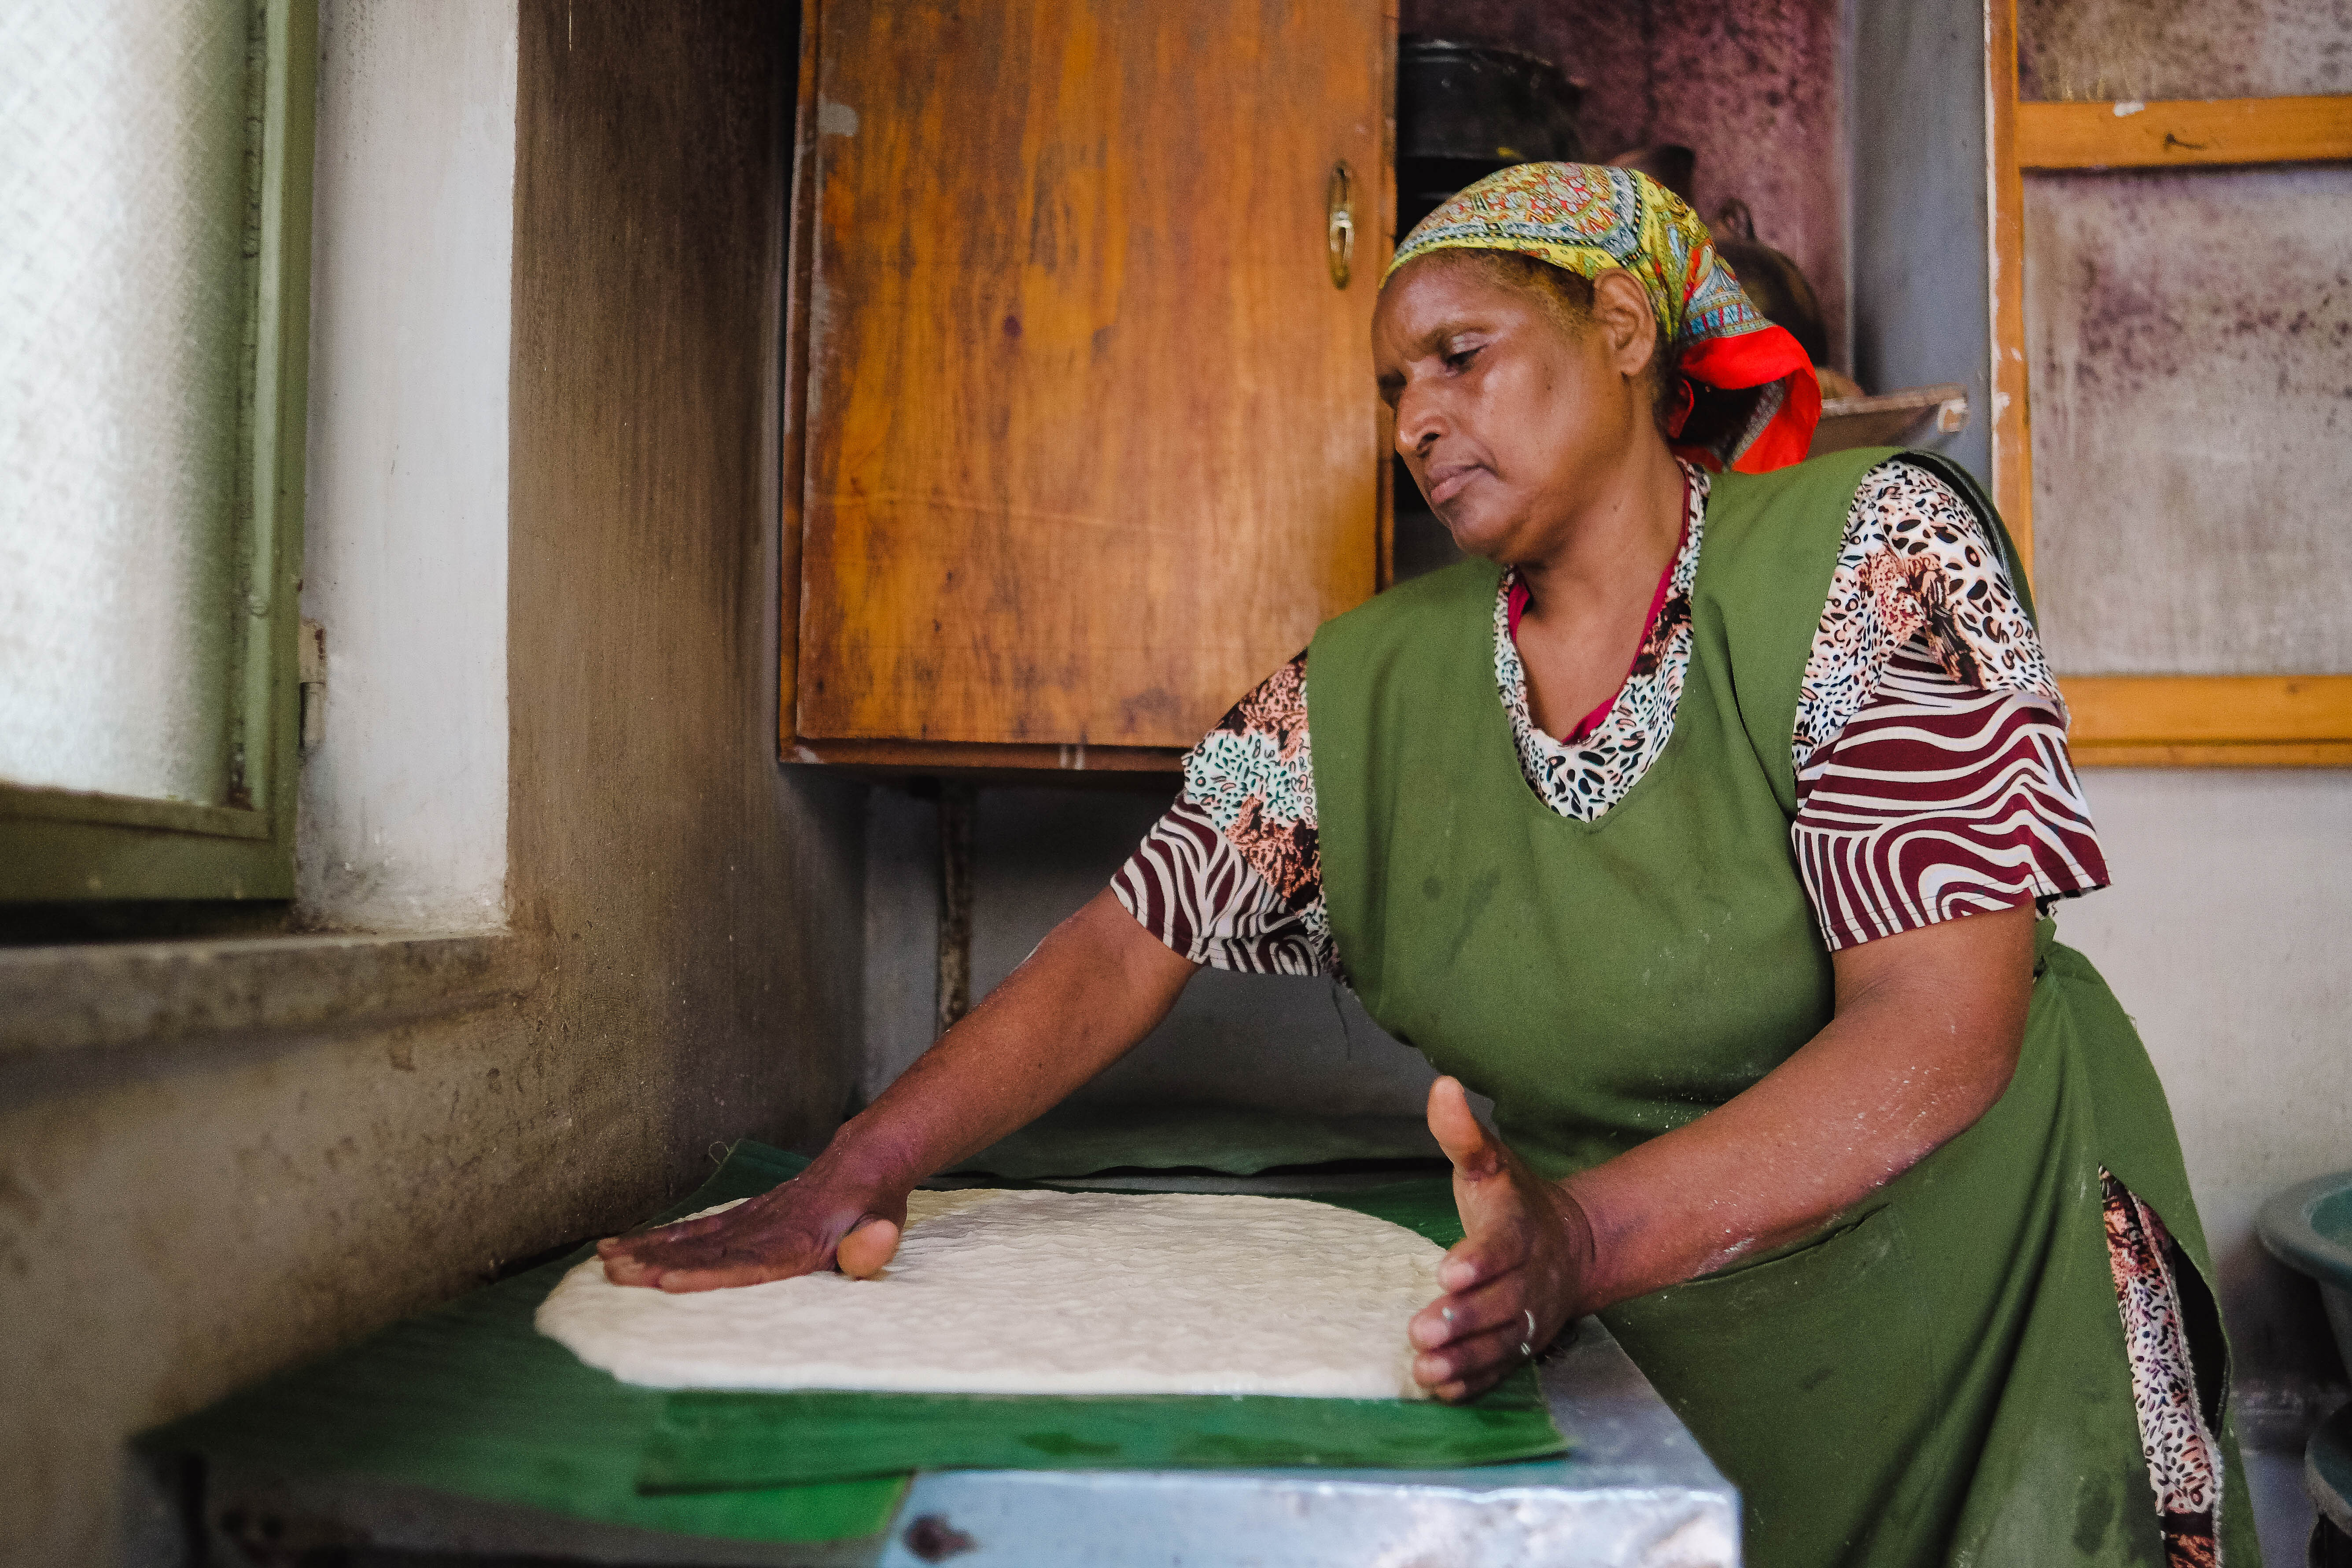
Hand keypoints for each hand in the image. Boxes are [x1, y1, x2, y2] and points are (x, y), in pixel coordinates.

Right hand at [596, 1169, 908, 1291]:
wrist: (864, 1161)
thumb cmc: (874, 1205)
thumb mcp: (886, 1222)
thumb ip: (874, 1241)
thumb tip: (874, 1244)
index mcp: (800, 1238)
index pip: (749, 1262)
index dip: (709, 1274)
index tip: (669, 1281)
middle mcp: (766, 1227)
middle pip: (708, 1249)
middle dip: (659, 1263)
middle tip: (617, 1275)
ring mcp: (749, 1219)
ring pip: (692, 1237)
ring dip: (648, 1250)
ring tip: (606, 1263)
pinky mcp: (740, 1217)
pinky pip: (694, 1230)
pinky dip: (657, 1237)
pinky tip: (620, 1246)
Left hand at [1408, 1077, 1592, 1401]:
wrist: (1574, 1247)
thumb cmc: (1516, 1202)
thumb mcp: (1492, 1162)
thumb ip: (1463, 1133)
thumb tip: (1442, 1086)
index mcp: (1519, 1231)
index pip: (1501, 1247)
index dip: (1478, 1261)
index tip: (1448, 1270)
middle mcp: (1528, 1278)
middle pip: (1500, 1303)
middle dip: (1464, 1317)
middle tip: (1423, 1328)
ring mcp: (1527, 1316)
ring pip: (1500, 1342)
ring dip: (1464, 1357)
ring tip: (1425, 1367)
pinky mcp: (1520, 1345)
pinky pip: (1500, 1367)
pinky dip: (1473, 1381)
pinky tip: (1441, 1388)